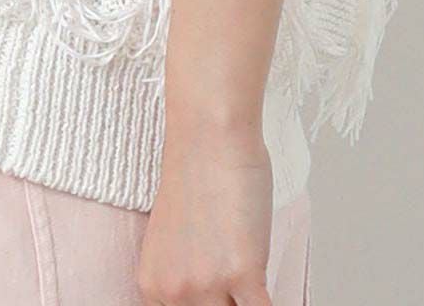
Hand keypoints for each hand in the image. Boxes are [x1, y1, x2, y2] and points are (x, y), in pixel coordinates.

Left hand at [137, 121, 275, 303]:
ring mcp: (207, 284)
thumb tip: (209, 295)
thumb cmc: (198, 174)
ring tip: (251, 282)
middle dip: (228, 303)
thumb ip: (184, 274)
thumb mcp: (173, 239)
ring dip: (247, 300)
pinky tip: (271, 293)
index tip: (220, 298)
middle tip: (235, 286)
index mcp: (152, 285)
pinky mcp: (243, 272)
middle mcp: (174, 291)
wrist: (210, 135)